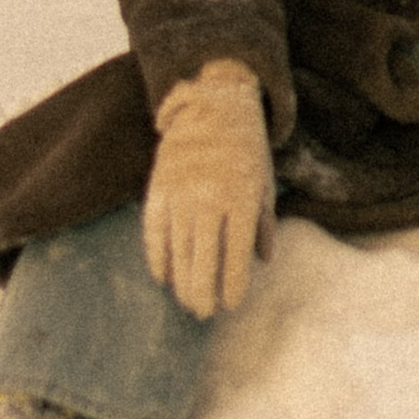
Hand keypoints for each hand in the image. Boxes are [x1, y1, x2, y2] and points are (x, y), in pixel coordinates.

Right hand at [142, 59, 274, 315]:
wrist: (212, 105)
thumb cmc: (246, 149)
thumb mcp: (264, 183)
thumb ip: (263, 224)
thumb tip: (264, 261)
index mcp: (241, 199)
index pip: (236, 254)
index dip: (233, 284)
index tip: (230, 306)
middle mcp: (209, 199)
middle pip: (203, 258)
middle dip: (203, 291)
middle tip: (203, 313)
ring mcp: (181, 193)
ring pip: (178, 249)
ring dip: (181, 280)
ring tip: (186, 302)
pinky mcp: (159, 187)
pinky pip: (154, 230)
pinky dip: (156, 256)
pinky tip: (161, 277)